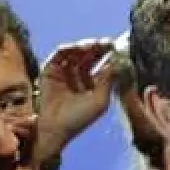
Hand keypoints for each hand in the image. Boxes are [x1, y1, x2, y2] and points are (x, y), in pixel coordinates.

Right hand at [33, 38, 117, 169]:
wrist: (53, 127)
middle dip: (99, 49)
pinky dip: (70, 49)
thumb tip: (119, 63)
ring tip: (95, 44)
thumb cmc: (79, 118)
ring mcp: (65, 73)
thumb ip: (109, 81)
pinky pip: (60, 55)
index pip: (104, 66)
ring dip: (86, 47)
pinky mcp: (50, 70)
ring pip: (77, 54)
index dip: (111, 57)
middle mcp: (80, 78)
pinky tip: (80, 47)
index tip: (119, 48)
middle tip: (108, 42)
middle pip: (91, 57)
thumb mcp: (100, 100)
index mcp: (94, 85)